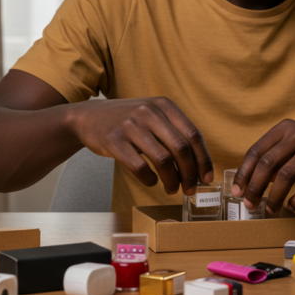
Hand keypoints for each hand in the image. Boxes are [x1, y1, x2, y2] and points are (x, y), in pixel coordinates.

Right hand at [68, 97, 213, 195]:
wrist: (88, 117)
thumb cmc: (127, 121)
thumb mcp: (152, 114)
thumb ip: (174, 132)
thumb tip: (199, 164)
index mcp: (164, 105)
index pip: (193, 134)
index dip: (203, 159)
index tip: (206, 178)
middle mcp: (149, 112)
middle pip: (181, 149)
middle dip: (189, 174)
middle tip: (189, 189)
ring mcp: (131, 125)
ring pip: (163, 160)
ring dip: (171, 180)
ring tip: (171, 188)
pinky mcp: (114, 141)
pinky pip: (139, 167)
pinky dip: (149, 179)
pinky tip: (151, 181)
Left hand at [232, 119, 294, 213]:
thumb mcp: (294, 151)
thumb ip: (273, 161)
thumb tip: (246, 184)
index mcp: (285, 128)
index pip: (256, 151)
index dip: (244, 173)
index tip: (237, 192)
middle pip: (267, 163)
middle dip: (255, 187)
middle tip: (250, 205)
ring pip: (285, 175)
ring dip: (274, 197)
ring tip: (271, 210)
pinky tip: (293, 206)